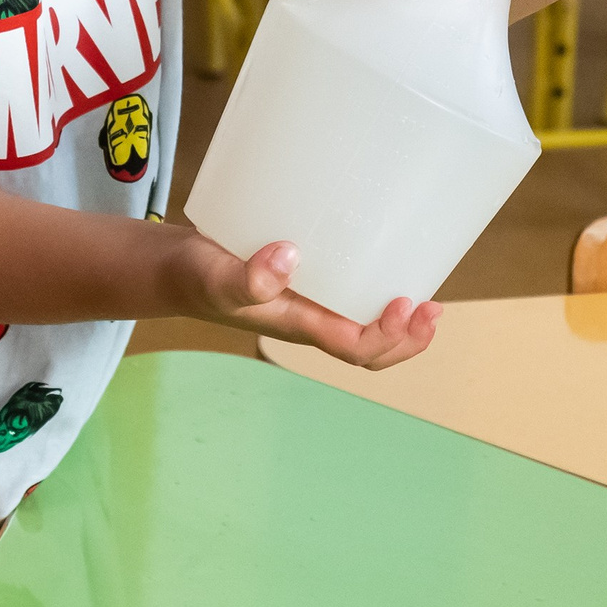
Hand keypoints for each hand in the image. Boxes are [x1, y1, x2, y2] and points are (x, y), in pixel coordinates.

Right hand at [189, 237, 441, 369]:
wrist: (173, 270)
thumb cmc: (196, 276)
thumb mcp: (217, 276)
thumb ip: (247, 276)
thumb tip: (289, 256)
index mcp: (299, 326)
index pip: (355, 348)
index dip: (388, 337)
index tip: (406, 305)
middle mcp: (312, 320)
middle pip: (370, 350)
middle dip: (407, 339)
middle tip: (432, 308)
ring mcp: (311, 303)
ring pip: (364, 325)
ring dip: (400, 320)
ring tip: (427, 299)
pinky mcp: (308, 280)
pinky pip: (351, 294)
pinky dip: (377, 287)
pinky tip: (389, 260)